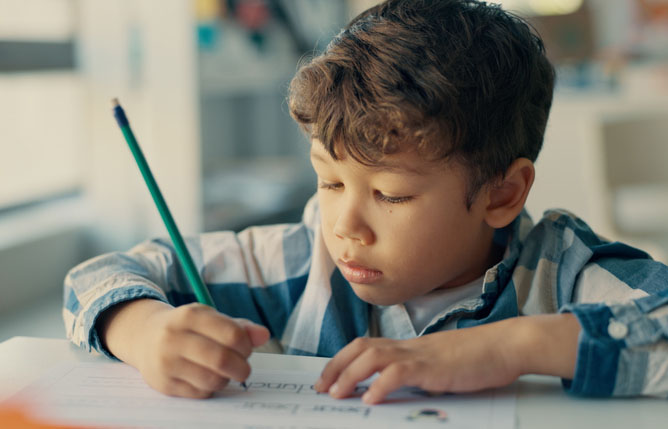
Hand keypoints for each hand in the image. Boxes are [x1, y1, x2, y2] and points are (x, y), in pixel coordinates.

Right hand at [101, 300, 269, 397]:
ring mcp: (166, 362)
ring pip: (212, 379)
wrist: (145, 336)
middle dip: (241, 367)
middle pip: (222, 359)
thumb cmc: (188, 328)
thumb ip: (239, 327)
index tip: (246, 349)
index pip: (232, 334)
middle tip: (243, 368)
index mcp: (191, 315)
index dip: (246, 346)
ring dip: (226, 379)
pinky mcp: (163, 383)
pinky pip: (200, 393)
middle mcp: (174, 337)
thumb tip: (264, 335)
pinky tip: (205, 377)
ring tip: (223, 372)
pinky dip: (210, 388)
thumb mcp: (211, 319)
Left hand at [315, 315, 578, 403]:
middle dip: (336, 367)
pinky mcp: (434, 366)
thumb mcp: (440, 365)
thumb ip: (418, 373)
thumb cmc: (477, 358)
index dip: (342, 360)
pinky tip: (370, 400)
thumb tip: (399, 388)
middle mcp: (408, 347)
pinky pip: (400, 373)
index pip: (366, 346)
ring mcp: (420, 354)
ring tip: (336, 395)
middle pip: (361, 348)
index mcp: (408, 347)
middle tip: (321, 388)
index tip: (327, 378)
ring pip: (373, 357)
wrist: (506, 345)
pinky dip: (380, 385)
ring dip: (350, 375)